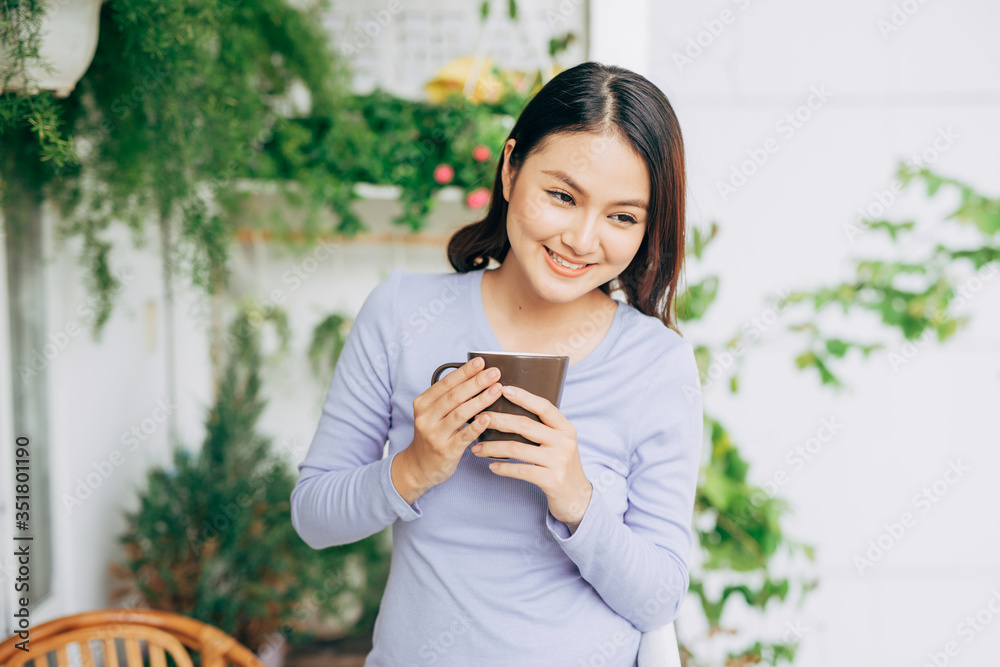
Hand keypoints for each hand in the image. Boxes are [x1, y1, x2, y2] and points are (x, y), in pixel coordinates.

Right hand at [396, 357, 500, 500]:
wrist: (419, 466)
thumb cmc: (433, 434)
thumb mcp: (433, 413)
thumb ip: (449, 398)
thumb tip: (476, 376)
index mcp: (423, 403)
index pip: (446, 383)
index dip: (464, 372)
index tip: (481, 361)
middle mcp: (426, 417)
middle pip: (454, 396)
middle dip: (476, 382)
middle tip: (495, 373)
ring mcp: (434, 435)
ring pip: (460, 413)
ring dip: (481, 400)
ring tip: (497, 390)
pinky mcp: (445, 451)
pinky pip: (464, 436)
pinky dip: (477, 426)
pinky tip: (489, 417)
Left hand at [471, 385, 593, 528]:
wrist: (577, 497)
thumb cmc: (561, 465)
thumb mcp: (560, 443)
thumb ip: (544, 429)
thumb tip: (511, 411)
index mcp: (566, 428)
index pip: (544, 407)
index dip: (524, 397)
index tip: (503, 389)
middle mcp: (564, 442)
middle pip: (525, 425)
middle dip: (498, 420)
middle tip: (478, 418)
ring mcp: (559, 461)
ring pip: (517, 448)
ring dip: (492, 447)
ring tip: (477, 448)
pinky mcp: (551, 480)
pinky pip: (520, 470)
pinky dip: (503, 468)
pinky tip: (491, 466)